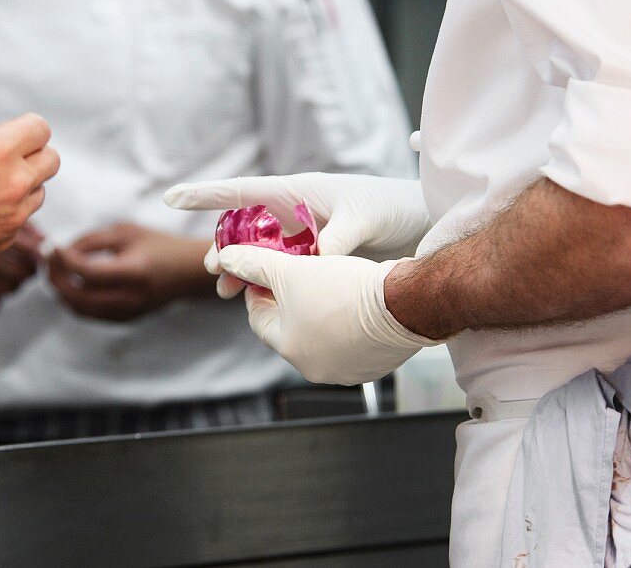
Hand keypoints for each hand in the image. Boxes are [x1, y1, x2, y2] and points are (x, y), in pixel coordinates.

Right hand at [0, 113, 59, 283]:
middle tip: (10, 156)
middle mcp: (14, 183)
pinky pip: (21, 217)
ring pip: (40, 191)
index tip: (14, 132)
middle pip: (52, 160)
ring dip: (24, 184)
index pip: (40, 128)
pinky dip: (8, 211)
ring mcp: (14, 215)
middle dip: (34, 154)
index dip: (26, 127)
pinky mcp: (7, 238)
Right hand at [0, 223, 44, 313]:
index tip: (37, 253)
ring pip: (7, 289)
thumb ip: (12, 220)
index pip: (30, 249)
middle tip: (25, 265)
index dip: (38, 253)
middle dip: (28, 269)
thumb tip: (43, 241)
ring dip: (12, 284)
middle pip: (23, 272)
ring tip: (7, 276)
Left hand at [48, 223, 212, 321]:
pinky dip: (75, 300)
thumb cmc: (159, 246)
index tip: (51, 246)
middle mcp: (130, 298)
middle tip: (47, 260)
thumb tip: (61, 252)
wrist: (189, 272)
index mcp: (134, 272)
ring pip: (80, 310)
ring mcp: (127, 313)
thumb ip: (92, 240)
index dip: (63, 259)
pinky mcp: (125, 319)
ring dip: (62, 291)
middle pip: (77, 297)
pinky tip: (71, 283)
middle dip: (55, 279)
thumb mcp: (127, 232)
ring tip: (55, 271)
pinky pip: (91, 314)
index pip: (87, 272)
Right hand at [164, 173, 428, 297]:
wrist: (420, 223)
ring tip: (228, 291)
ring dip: (242, 270)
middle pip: (243, 228)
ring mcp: (299, 234)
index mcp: (297, 191)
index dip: (205, 195)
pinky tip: (254, 298)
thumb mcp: (364, 218)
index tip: (171, 198)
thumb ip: (337, 238)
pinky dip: (264, 282)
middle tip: (216, 271)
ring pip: (258, 253)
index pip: (241, 192)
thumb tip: (316, 262)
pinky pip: (279, 269)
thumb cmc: (391, 207)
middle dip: (224, 248)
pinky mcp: (312, 255)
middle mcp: (292, 211)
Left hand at [215, 245, 435, 384]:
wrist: (405, 303)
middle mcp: (314, 368)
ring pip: (319, 337)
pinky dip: (345, 325)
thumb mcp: (291, 270)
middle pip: (288, 330)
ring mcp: (345, 371)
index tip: (266, 272)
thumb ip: (254, 263)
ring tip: (327, 285)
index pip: (258, 319)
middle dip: (287, 302)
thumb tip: (225, 259)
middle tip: (295, 275)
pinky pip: (349, 344)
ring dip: (316, 313)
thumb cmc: (345, 287)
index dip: (258, 291)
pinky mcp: (372, 367)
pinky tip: (354, 302)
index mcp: (290, 349)